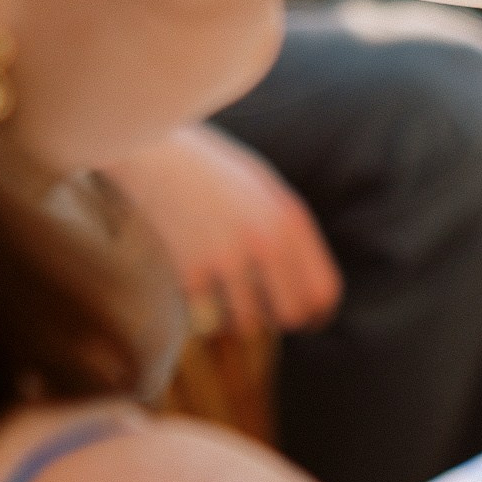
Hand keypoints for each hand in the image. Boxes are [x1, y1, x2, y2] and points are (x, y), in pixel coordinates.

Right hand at [107, 127, 341, 338]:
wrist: (158, 156)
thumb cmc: (217, 176)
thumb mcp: (268, 195)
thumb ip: (292, 239)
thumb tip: (309, 298)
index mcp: (290, 220)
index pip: (324, 292)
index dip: (319, 315)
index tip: (307, 320)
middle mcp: (264, 240)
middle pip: (292, 316)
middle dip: (283, 323)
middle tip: (269, 316)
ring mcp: (226, 257)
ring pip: (249, 326)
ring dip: (242, 321)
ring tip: (232, 302)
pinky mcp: (189, 271)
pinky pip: (209, 318)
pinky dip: (207, 314)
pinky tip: (202, 292)